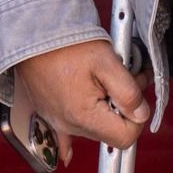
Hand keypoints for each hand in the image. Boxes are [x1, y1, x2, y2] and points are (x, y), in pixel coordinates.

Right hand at [8, 40, 151, 165]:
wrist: (31, 33)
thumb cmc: (64, 43)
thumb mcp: (106, 61)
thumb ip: (128, 92)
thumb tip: (141, 114)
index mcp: (83, 116)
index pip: (125, 137)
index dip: (137, 115)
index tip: (135, 91)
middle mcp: (68, 125)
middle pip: (110, 131)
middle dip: (123, 107)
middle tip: (124, 76)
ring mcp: (56, 121)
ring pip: (94, 125)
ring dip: (105, 106)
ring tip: (103, 78)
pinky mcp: (49, 112)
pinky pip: (67, 132)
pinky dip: (79, 125)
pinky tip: (77, 139)